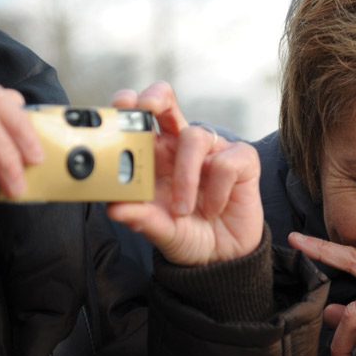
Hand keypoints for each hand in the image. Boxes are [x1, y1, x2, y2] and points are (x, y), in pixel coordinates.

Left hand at [106, 82, 262, 265]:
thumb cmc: (187, 234)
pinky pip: (226, 162)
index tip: (121, 106)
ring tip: (181, 211)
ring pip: (194, 137)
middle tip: (144, 108)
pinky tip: (214, 209)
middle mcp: (180, 146)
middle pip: (166, 102)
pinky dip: (217, 191)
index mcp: (155, 155)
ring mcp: (212, 150)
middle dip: (155, 98)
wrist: (223, 257)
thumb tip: (113, 208)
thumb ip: (139, 218)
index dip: (129, 106)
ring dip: (185, 176)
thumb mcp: (159, 230)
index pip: (139, 120)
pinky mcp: (242, 160)